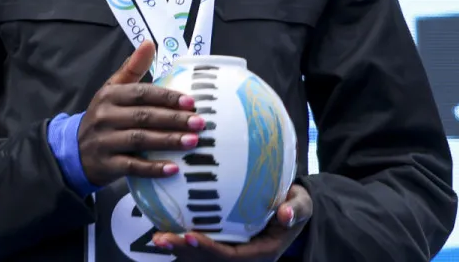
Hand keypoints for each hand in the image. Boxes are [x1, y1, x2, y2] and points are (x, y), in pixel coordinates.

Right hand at [78, 41, 203, 187]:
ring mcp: (104, 141)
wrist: (76, 151)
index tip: (191, 102)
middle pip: (143, 116)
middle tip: (200, 123)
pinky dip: (153, 168)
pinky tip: (174, 169)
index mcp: (109, 95)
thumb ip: (132, 69)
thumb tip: (149, 43)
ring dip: (167, 140)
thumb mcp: (112, 90)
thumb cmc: (104, 117)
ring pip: (139, 139)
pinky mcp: (107, 164)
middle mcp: (105, 116)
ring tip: (193, 141)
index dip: (166, 97)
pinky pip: (133, 166)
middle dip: (173, 119)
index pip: (140, 93)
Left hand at [154, 183, 313, 259]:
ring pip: (202, 258)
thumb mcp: (302, 204)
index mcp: (263, 252)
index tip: (190, 236)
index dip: (210, 249)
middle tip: (161, 238)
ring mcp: (232, 252)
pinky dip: (181, 241)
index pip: (232, 257)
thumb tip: (285, 214)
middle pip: (211, 261)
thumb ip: (296, 208)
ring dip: (178, 249)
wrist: (289, 207)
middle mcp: (245, 257)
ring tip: (157, 237)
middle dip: (186, 252)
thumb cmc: (294, 203)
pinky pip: (199, 248)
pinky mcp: (222, 243)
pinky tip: (161, 227)